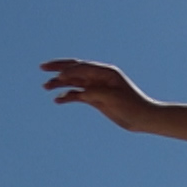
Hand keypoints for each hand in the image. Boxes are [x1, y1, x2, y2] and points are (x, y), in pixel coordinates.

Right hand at [41, 59, 156, 130]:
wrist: (143, 119)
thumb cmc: (133, 105)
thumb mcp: (113, 98)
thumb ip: (95, 93)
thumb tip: (78, 94)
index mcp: (106, 72)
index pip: (83, 67)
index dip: (70, 70)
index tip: (59, 76)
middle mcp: (99, 77)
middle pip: (75, 70)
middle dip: (58, 68)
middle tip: (42, 67)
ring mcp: (96, 88)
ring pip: (74, 82)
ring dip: (60, 83)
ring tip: (46, 86)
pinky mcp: (95, 99)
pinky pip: (78, 95)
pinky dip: (67, 96)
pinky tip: (58, 100)